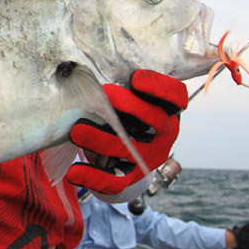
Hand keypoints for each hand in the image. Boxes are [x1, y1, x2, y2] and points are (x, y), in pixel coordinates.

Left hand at [66, 70, 185, 193]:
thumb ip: (118, 83)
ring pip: (127, 149)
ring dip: (100, 139)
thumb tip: (83, 67)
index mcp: (167, 110)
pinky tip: (74, 172)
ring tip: (76, 130)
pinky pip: (113, 181)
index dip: (158, 87)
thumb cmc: (124, 112)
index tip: (135, 78)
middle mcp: (163, 134)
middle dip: (130, 107)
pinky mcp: (131, 177)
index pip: (174, 97)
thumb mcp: (128, 96)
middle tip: (106, 93)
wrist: (123, 152)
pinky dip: (92, 177)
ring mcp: (148, 157)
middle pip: (154, 120)